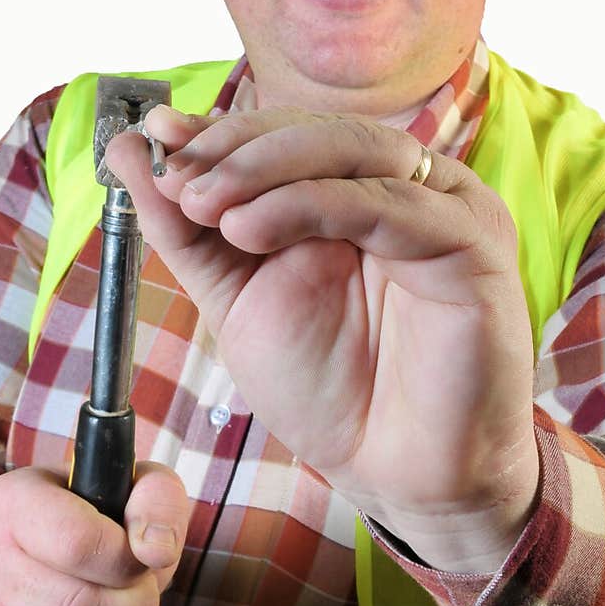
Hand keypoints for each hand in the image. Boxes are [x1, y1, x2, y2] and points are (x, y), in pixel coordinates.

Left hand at [107, 108, 538, 574]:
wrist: (395, 476)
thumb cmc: (330, 388)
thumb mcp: (237, 297)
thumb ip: (188, 228)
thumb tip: (130, 147)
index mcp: (358, 190)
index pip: (289, 132)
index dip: (222, 132)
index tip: (155, 135)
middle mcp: (406, 187)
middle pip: (320, 129)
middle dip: (237, 146)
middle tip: (175, 175)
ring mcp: (446, 207)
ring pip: (354, 149)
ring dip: (265, 166)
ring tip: (201, 201)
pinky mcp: (474, 242)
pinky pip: (389, 203)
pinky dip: (310, 203)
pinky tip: (250, 228)